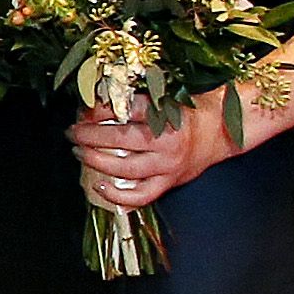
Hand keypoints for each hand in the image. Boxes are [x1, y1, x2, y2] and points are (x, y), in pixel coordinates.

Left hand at [65, 90, 246, 215]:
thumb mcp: (168, 97)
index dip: (99, 109)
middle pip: (119, 140)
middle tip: (73, 132)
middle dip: (89, 136)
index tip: (84, 108)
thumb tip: (97, 97)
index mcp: (167, 115)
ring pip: (125, 169)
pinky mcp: (168, 182)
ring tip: (79, 153)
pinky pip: (140, 196)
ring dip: (96, 161)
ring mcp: (168, 165)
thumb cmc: (190, 113)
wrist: (220, 133)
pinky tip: (99, 186)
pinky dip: (117, 196)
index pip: (125, 109)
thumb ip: (138, 99)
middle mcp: (167, 142)